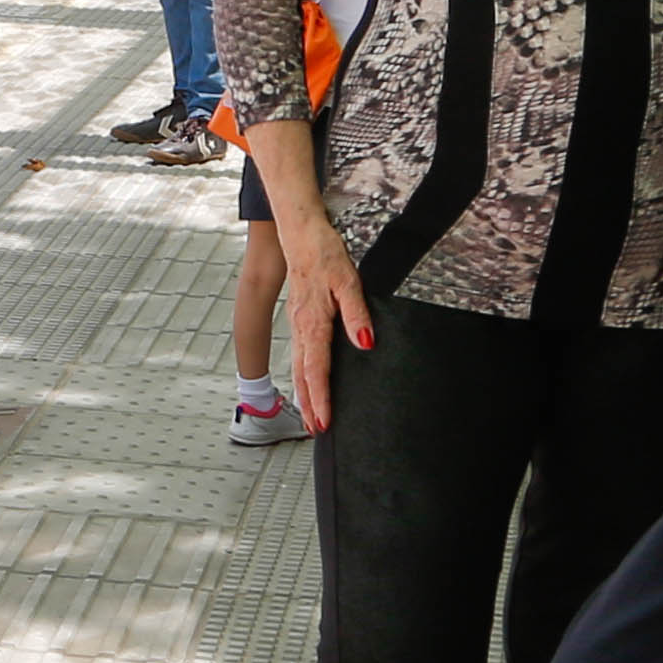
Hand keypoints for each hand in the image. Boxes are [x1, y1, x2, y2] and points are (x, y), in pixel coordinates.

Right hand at [257, 160, 371, 429]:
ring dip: (304, 392)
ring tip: (309, 415)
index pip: (317, 369)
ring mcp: (297, 322)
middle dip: (309, 403)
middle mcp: (301, 326)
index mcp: (313, 322)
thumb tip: (365, 344)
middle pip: (303, 373)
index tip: (323, 422)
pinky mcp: (298, 316)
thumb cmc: (325, 254)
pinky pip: (300, 352)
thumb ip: (357, 315)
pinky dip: (302, 373)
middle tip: (315, 430)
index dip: (321, 398)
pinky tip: (306, 379)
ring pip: (299, 365)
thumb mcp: (348, 281)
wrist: (300, 232)